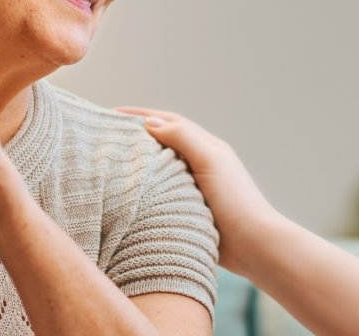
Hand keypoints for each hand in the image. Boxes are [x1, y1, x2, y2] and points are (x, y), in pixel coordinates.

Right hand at [112, 107, 281, 270]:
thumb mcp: (209, 160)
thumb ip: (183, 137)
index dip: (142, 115)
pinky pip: (160, 194)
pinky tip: (126, 195)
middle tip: (105, 137)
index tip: (112, 113)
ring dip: (138, 164)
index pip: (170, 123)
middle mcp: (200, 164)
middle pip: (162, 144)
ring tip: (110, 164)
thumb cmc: (234, 199)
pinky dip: (144, 191)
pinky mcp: (188, 211)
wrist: (253, 245)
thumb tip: (150, 122)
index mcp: (208, 147)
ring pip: (160, 170)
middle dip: (136, 137)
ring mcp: (194, 188)